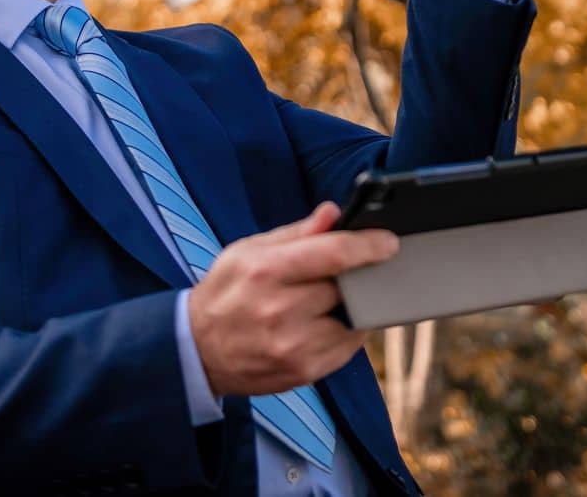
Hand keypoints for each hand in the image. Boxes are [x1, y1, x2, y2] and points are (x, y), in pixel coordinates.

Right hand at [188, 202, 398, 396]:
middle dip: (354, 277)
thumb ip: (295, 233)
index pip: (333, 254)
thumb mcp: (248, 251)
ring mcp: (294, 346)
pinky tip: (325, 324)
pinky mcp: (303, 372)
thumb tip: (334, 214)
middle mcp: (281, 311)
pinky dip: (346, 332)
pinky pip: (347, 348)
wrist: (197, 350)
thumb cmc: (226, 293)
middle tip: (349, 272)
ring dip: (352, 307)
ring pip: (353, 320)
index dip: (368, 245)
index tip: (389, 242)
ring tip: (329, 301)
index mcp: (266, 272)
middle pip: (347, 287)